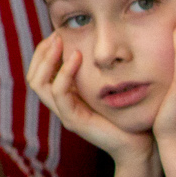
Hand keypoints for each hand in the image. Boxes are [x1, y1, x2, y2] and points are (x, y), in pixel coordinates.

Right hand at [27, 34, 153, 163]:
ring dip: (48, 59)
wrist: (141, 144)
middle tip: (55, 34)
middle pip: (34, 76)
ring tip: (60, 41)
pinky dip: (65, 74)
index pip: (41, 72)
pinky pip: (60, 95)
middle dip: (42, 52)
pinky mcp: (74, 121)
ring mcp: (65, 114)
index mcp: (67, 96)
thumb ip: (101, 69)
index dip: (44, 51)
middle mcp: (61, 105)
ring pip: (39, 84)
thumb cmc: (131, 113)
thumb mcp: (112, 85)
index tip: (57, 32)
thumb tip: (104, 43)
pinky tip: (77, 57)